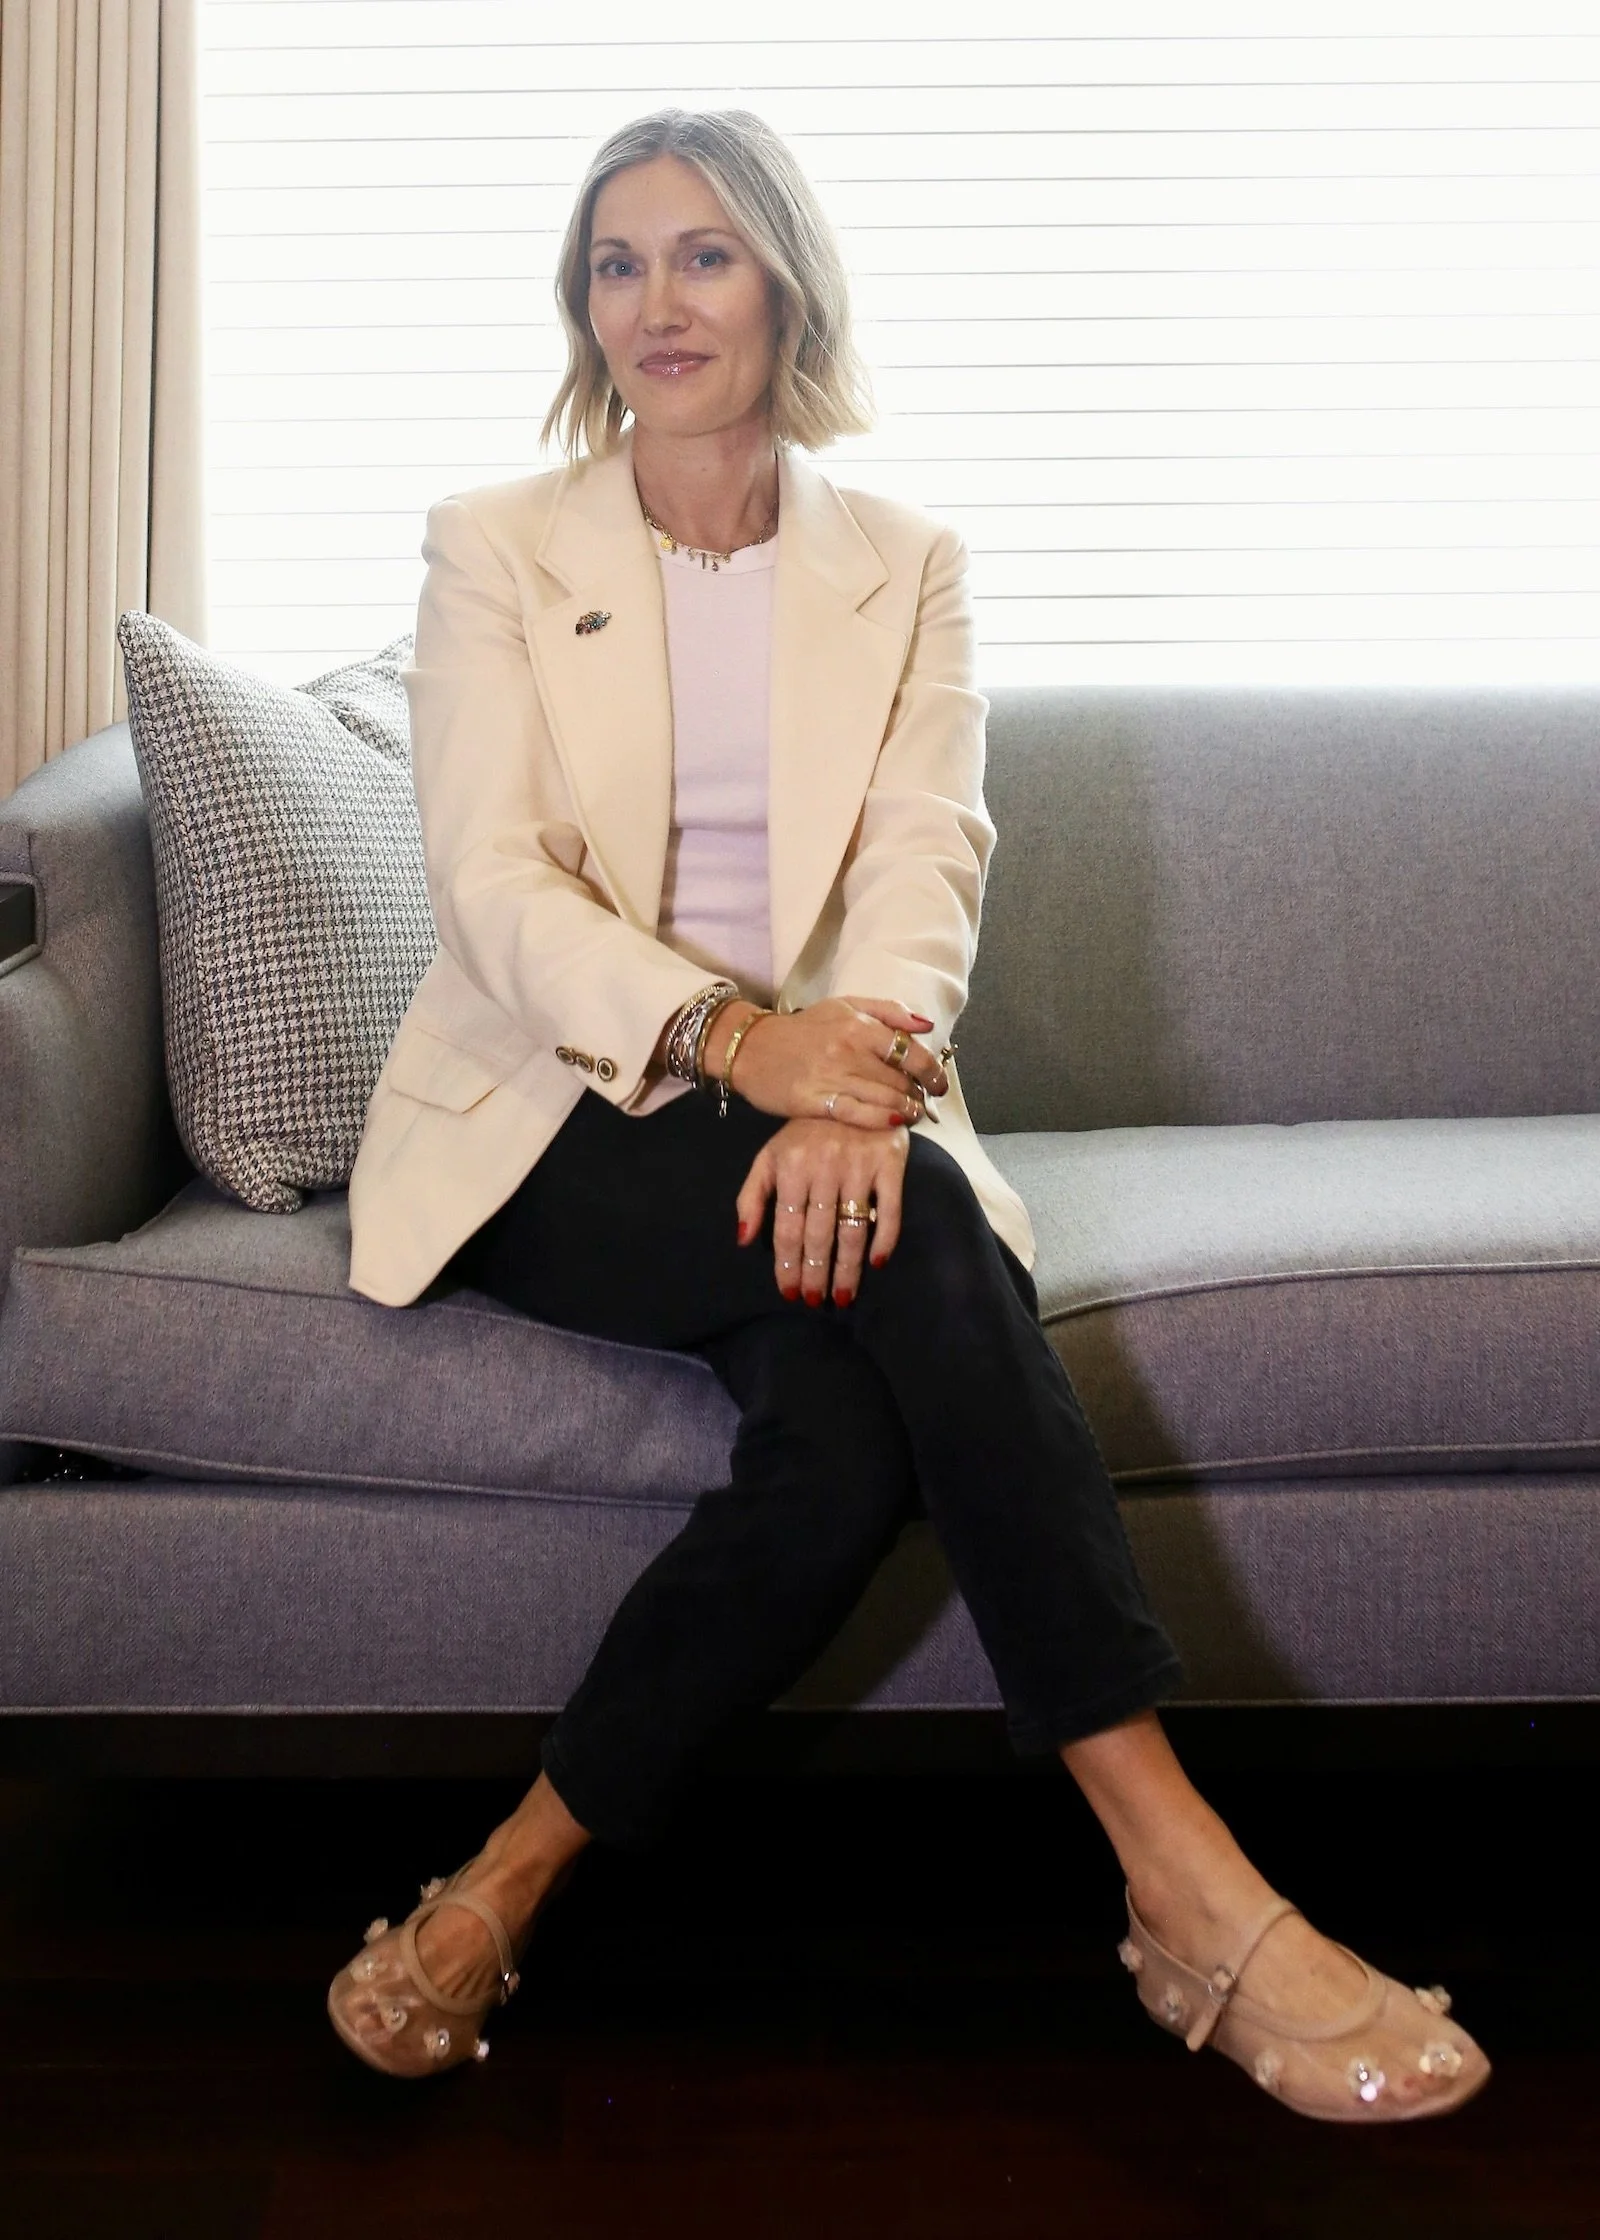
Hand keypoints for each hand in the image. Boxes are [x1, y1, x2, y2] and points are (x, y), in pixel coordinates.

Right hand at [706, 996, 947, 1128]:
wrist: (752, 1048)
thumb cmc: (804, 1028)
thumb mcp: (845, 1006)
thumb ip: (889, 1012)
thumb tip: (927, 1026)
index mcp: (860, 1026)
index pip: (911, 1052)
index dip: (933, 1073)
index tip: (939, 1085)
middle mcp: (849, 1051)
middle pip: (901, 1080)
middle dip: (918, 1095)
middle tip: (922, 1103)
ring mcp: (832, 1077)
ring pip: (885, 1100)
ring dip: (907, 1111)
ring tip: (912, 1115)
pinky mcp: (815, 1101)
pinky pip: (860, 1115)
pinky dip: (883, 1121)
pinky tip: (893, 1123)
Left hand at [735, 1116, 909, 1303]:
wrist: (854, 1089)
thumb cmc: (806, 1131)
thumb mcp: (771, 1155)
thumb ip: (751, 1196)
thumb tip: (744, 1241)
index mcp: (791, 1166)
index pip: (787, 1227)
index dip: (787, 1264)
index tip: (790, 1293)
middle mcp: (824, 1166)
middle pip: (819, 1233)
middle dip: (815, 1272)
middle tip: (815, 1301)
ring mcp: (859, 1164)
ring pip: (852, 1228)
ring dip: (847, 1267)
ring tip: (843, 1296)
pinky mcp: (891, 1161)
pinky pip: (891, 1208)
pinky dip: (886, 1237)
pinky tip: (877, 1263)